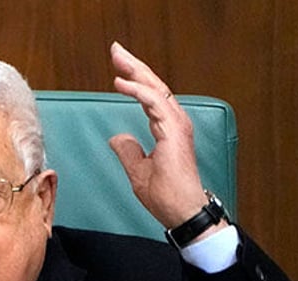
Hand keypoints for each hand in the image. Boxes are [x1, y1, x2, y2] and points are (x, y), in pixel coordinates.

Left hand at [108, 42, 210, 229]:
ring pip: (154, 89)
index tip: (118, 71)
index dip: (135, 81)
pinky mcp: (173, 132)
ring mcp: (176, 126)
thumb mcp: (138, 171)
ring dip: (135, 71)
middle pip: (153, 86)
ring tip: (118, 57)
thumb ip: (129, 151)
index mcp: (168, 129)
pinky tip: (121, 83)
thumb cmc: (167, 196)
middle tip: (116, 50)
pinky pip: (153, 103)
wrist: (182, 212)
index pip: (150, 98)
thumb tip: (118, 137)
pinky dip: (137, 91)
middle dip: (134, 67)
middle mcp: (175, 123)